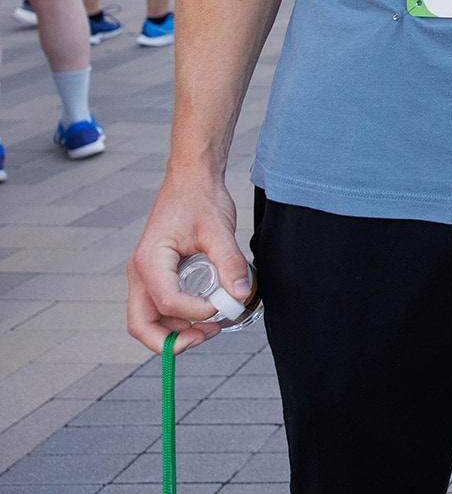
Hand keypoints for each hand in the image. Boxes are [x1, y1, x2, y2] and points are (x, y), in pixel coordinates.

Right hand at [127, 169, 251, 355]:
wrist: (190, 182)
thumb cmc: (199, 200)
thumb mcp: (218, 229)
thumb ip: (229, 262)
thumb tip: (241, 294)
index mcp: (149, 261)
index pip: (167, 301)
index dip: (196, 312)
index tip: (223, 305)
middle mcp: (140, 273)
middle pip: (141, 324)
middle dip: (171, 341)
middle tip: (207, 336)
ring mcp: (145, 277)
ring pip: (149, 320)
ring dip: (177, 333)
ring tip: (213, 327)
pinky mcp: (156, 277)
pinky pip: (160, 308)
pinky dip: (179, 320)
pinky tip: (206, 315)